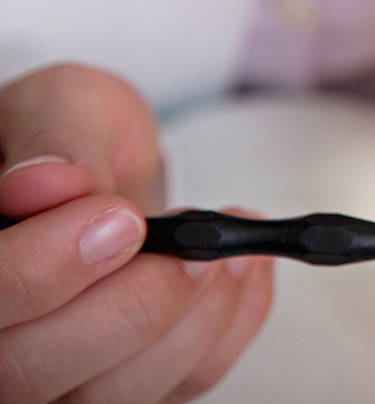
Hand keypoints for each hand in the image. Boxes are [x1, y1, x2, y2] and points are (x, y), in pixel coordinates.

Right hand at [0, 64, 273, 403]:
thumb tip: (46, 184)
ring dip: (188, 321)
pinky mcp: (130, 380)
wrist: (108, 165)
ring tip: (226, 249)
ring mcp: (60, 375)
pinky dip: (228, 326)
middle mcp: (0, 341)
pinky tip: (244, 267)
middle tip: (188, 241)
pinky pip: (182, 384)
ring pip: (109, 396)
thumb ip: (54, 138)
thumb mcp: (61, 107)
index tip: (119, 219)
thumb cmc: (74, 140)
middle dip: (131, 304)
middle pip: (34, 370)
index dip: (43, 272)